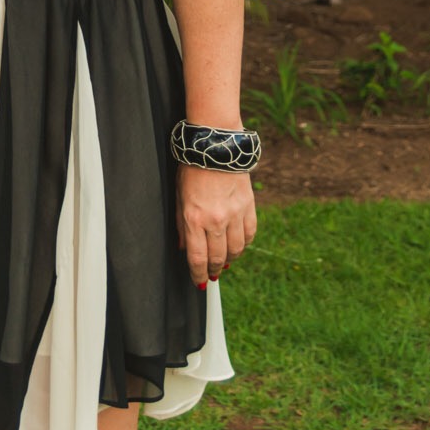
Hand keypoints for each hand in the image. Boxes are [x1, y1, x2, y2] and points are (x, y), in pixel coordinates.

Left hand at [176, 163, 256, 287]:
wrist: (215, 147)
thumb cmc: (192, 171)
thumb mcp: (179, 198)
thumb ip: (182, 227)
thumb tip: (185, 250)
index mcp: (194, 219)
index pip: (198, 258)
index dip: (198, 274)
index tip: (199, 281)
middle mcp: (216, 220)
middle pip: (218, 257)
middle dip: (214, 269)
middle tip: (212, 274)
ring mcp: (235, 213)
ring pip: (236, 249)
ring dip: (230, 259)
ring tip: (224, 261)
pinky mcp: (248, 206)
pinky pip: (249, 234)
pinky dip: (244, 244)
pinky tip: (237, 246)